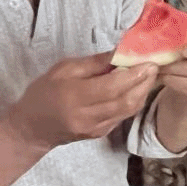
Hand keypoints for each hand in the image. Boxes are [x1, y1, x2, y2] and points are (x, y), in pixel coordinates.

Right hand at [5, 53, 158, 151]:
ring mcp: (96, 128)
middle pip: (126, 101)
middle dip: (145, 83)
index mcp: (75, 97)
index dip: (134, 75)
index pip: (112, 87)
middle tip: (155, 66)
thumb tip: (120, 51)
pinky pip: (123, 116)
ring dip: (143, 92)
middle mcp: (87, 116)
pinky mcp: (100, 134)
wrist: (31, 128)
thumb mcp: (63, 70)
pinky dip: (134, 101)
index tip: (148, 61)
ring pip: (128, 110)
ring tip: (150, 75)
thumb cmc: (44, 93)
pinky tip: (137, 89)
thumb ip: (93, 63)